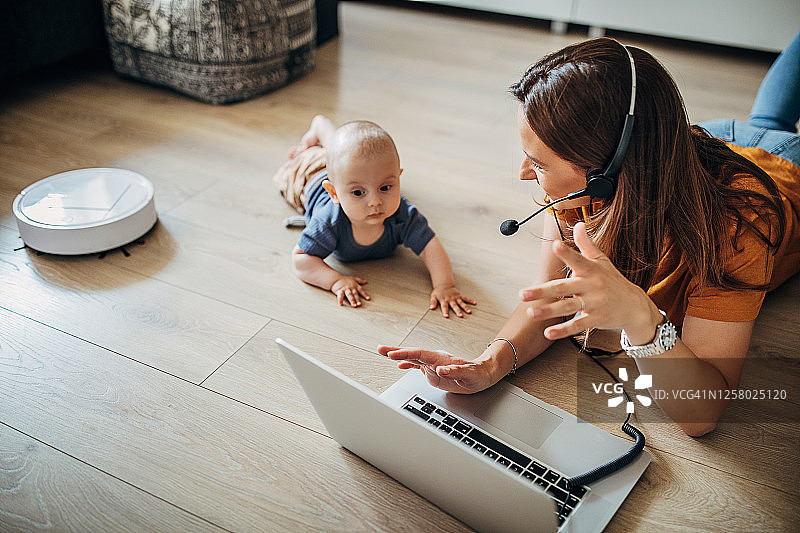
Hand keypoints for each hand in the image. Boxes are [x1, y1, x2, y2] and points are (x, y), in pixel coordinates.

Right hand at [331, 276, 369, 306]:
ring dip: (352, 300)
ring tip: (354, 305)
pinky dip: (340, 299)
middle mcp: (350, 287)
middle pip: (355, 294)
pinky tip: (340, 304)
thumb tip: (366, 281)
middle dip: (357, 299)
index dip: (364, 294)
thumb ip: (360, 280)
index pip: (361, 290)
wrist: (335, 278)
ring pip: (349, 295)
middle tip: (359, 304)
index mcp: (354, 285)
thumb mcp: (353, 278)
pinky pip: (340, 295)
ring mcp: (345, 289)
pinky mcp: (339, 290)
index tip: (368, 299)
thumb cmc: (345, 279)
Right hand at [377, 346, 496, 392]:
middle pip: (412, 353)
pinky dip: (407, 365)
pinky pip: (417, 365)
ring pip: (412, 358)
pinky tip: (399, 366)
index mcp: (440, 359)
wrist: (483, 374)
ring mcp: (433, 364)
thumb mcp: (469, 375)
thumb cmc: (478, 374)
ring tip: (383, 352)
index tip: (392, 354)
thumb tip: (441, 369)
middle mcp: (434, 359)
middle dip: (395, 351)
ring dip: (398, 356)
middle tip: (380, 349)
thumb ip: (455, 371)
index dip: (404, 354)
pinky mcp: (434, 370)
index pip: (419, 354)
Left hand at [430, 286, 475, 317]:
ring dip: (465, 307)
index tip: (446, 316)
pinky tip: (475, 303)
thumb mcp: (433, 296)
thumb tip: (431, 308)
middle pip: (454, 306)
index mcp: (444, 300)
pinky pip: (465, 298)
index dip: (445, 312)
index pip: (444, 307)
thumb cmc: (438, 292)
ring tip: (469, 312)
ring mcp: (456, 298)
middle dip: (457, 311)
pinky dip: (470, 301)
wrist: (444, 285)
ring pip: (461, 303)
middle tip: (460, 316)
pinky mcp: (459, 296)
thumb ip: (432, 302)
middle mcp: (450, 300)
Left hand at [519, 222, 660, 341]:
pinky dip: (563, 330)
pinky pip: (577, 325)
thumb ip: (586, 245)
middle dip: (542, 291)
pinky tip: (547, 333)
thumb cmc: (613, 281)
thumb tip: (578, 224)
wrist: (634, 306)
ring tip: (531, 313)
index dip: (567, 253)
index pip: (578, 259)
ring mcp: (594, 304)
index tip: (555, 246)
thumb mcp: (602, 261)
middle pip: (563, 288)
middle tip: (522, 294)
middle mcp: (591, 286)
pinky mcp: (596, 320)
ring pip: (568, 307)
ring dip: (548, 311)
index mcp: (591, 270)